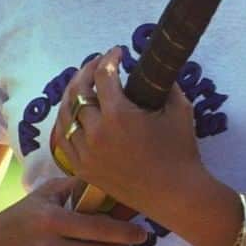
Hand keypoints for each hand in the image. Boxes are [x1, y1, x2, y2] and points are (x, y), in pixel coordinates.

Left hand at [53, 47, 205, 220]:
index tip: (118, 51)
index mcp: (119, 115)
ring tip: (86, 84)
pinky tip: (75, 112)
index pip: (104, 75)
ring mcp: (85, 152)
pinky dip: (67, 120)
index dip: (109, 58)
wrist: (174, 193)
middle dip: (88, 70)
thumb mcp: (180, 109)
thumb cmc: (181, 150)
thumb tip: (155, 69)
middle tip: (100, 62)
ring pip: (66, 114)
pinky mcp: (82, 168)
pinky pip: (63, 138)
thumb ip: (166, 85)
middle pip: (78, 91)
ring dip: (74, 94)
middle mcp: (95, 132)